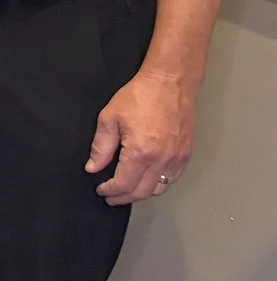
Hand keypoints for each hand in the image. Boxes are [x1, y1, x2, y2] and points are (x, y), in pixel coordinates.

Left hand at [86, 66, 196, 204]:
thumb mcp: (110, 118)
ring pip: (160, 188)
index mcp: (141, 152)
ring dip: (142, 194)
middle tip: (112, 197)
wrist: (170, 82)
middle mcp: (162, 159)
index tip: (101, 190)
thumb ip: (101, 147)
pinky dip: (159, 184)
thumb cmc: (141, 96)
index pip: (124, 184)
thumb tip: (93, 167)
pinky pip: (173, 178)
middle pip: (142, 192)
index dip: (110, 191)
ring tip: (128, 191)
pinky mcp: (186, 152)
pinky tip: (148, 180)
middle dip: (124, 198)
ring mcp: (177, 157)